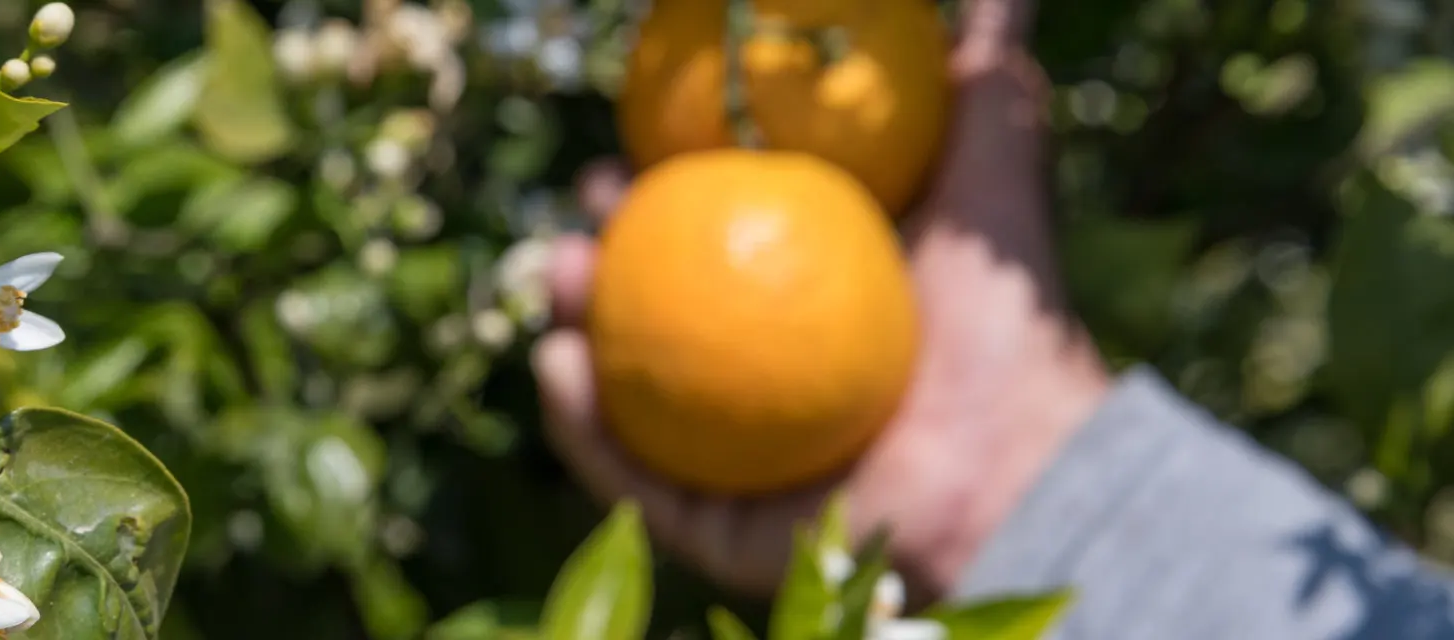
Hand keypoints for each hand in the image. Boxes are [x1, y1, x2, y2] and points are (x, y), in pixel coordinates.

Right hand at [534, 0, 1111, 601]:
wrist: (1016, 474)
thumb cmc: (1011, 334)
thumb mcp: (992, 192)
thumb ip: (985, 94)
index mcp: (805, 299)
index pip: (709, 230)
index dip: (657, 187)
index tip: (626, 146)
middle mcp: (758, 370)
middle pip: (648, 301)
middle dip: (596, 248)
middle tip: (585, 206)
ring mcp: (725, 450)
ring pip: (618, 382)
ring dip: (569, 321)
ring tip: (558, 271)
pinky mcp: (709, 520)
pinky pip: (625, 472)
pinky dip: (579, 422)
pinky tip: (556, 364)